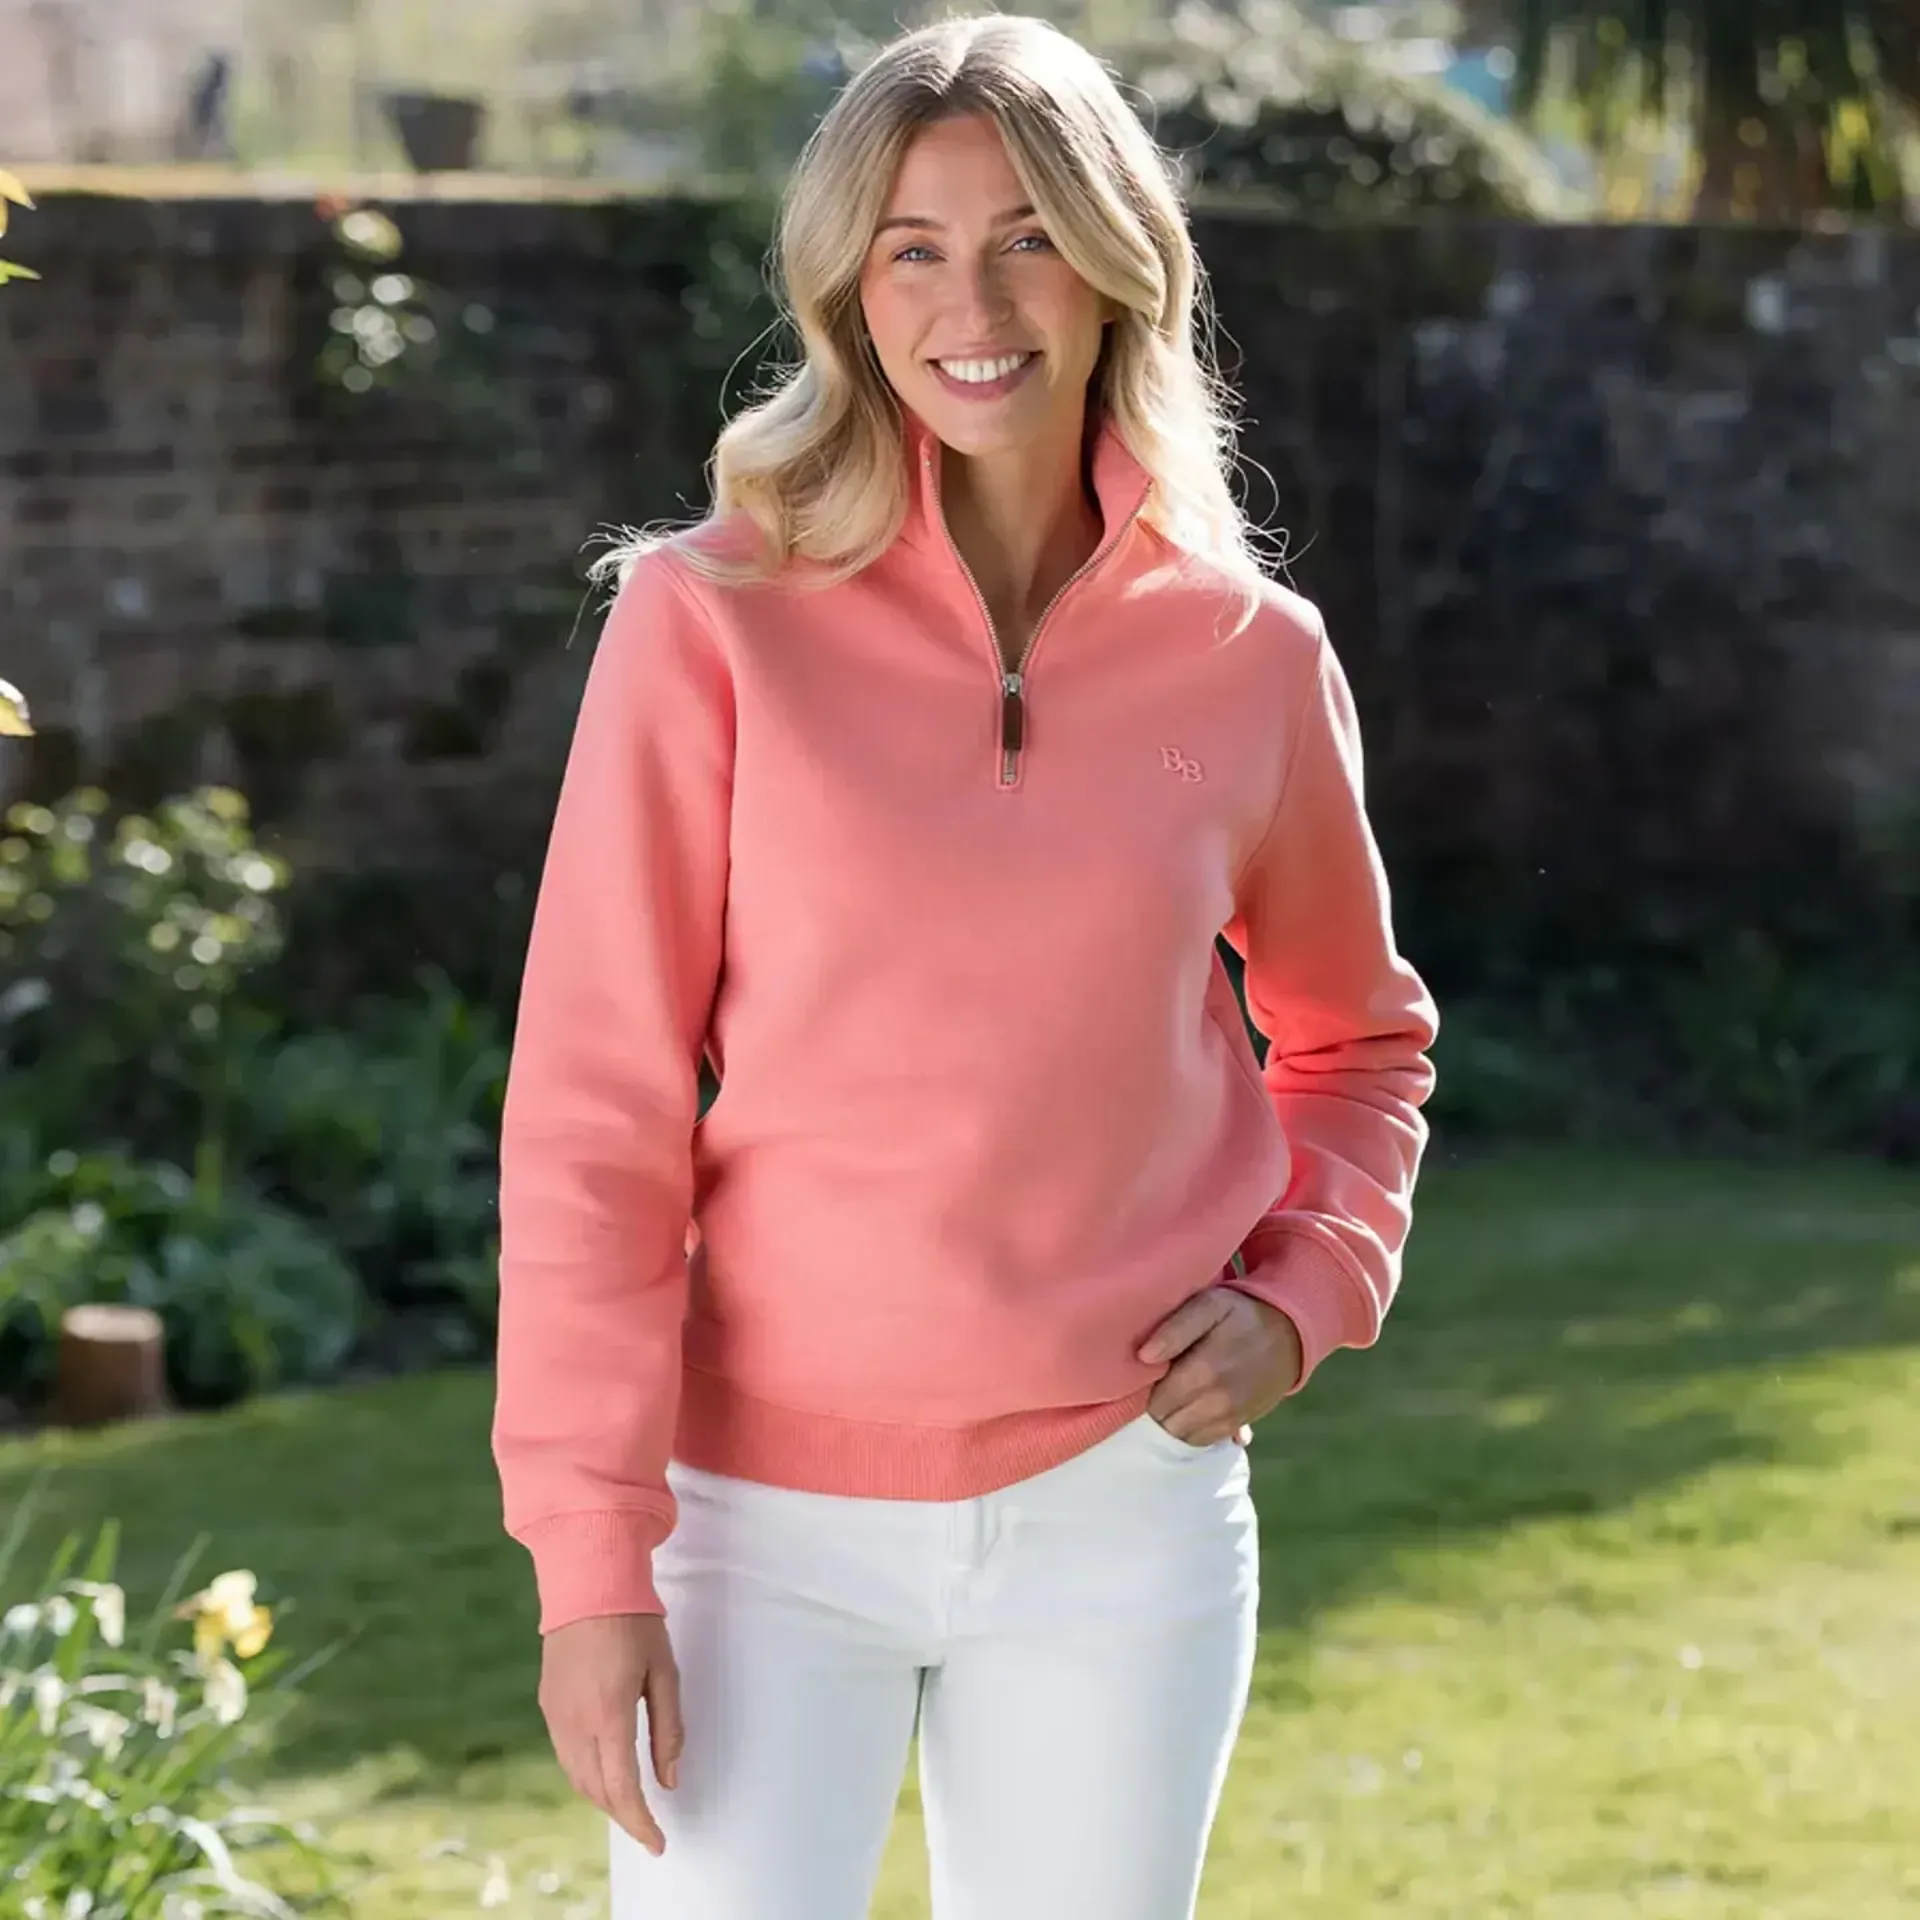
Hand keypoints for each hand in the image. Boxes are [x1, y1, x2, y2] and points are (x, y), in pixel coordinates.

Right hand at [539, 1612, 682, 1855]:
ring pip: (576, 1778)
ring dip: (603, 1797)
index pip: (621, 1788)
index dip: (640, 1822)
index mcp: (609, 1715)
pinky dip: (586, 1775)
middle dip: (623, 1814)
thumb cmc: (635, 1622)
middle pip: (596, 1791)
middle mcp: (575, 1723)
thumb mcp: (665, 1671)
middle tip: (649, 1825)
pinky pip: (565, 1756)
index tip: (658, 1842)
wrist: (587, 1581)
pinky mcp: (547, 1706)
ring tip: (630, 1803)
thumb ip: (668, 1729)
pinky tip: (605, 1770)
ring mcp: (556, 1716)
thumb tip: (669, 1781)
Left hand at [1137, 1286, 1303, 1446]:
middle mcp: (1217, 1403)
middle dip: (1159, 1406)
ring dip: (1175, 1419)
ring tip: (1179, 1393)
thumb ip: (1175, 1329)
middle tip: (1165, 1381)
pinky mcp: (1240, 1424)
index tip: (1153, 1372)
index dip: (1148, 1388)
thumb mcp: (1209, 1305)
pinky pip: (1204, 1440)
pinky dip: (1194, 1428)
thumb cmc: (1242, 1315)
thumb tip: (1144, 1357)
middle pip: (1167, 1422)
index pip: (1156, 1401)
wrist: (1291, 1332)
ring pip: (1183, 1436)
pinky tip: (1195, 1405)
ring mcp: (1231, 1419)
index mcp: (1204, 1372)